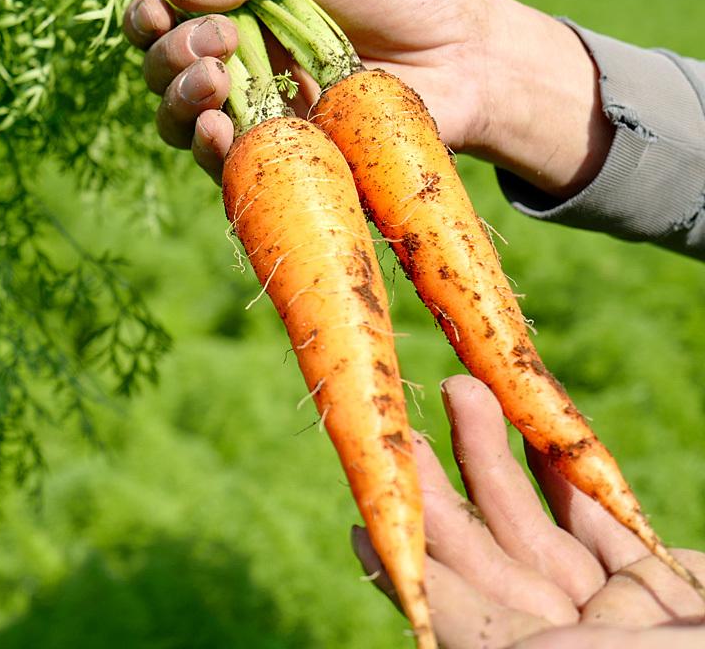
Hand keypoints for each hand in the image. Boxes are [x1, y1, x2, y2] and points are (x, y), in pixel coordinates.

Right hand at [123, 0, 612, 192]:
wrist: (466, 60)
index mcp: (245, 12)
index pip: (170, 20)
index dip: (149, 20)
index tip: (161, 12)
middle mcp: (243, 66)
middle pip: (166, 74)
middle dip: (173, 57)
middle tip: (218, 42)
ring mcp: (263, 118)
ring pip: (184, 124)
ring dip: (181, 103)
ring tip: (215, 81)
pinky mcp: (288, 162)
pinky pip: (228, 168)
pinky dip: (210, 150)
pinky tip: (218, 129)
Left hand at [351, 375, 704, 647]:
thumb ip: (484, 632)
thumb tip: (407, 597)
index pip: (452, 612)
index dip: (405, 563)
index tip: (360, 521)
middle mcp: (563, 643)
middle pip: (485, 557)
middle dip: (443, 489)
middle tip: (403, 429)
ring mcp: (607, 613)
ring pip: (535, 523)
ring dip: (494, 454)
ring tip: (459, 388)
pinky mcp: (652, 580)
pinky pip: (597, 518)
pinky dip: (565, 470)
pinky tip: (530, 425)